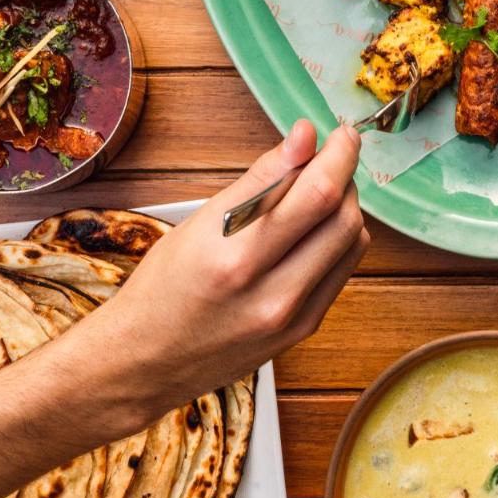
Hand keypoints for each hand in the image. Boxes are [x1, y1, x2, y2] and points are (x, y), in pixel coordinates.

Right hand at [67, 120, 367, 434]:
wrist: (146, 363)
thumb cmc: (164, 286)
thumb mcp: (201, 221)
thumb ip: (262, 178)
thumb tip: (305, 136)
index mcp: (236, 256)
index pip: (315, 193)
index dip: (338, 154)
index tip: (341, 133)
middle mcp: (270, 291)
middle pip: (343, 216)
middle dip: (346, 175)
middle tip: (332, 156)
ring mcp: (292, 316)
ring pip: (352, 242)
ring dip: (346, 205)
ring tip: (319, 190)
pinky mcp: (304, 329)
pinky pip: (343, 270)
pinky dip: (339, 239)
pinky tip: (316, 227)